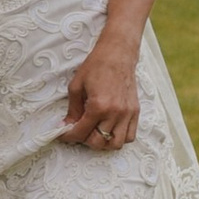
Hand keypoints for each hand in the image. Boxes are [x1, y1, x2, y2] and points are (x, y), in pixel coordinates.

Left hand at [59, 38, 140, 153]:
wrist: (117, 54)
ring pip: (116, 144)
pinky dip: (119, 138)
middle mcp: (115, 113)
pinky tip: (110, 129)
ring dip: (104, 143)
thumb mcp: (76, 86)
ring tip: (95, 132)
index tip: (63, 134)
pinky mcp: (135, 111)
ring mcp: (127, 114)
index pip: (81, 132)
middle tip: (79, 131)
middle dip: (85, 140)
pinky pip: (130, 136)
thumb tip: (67, 125)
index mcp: (98, 106)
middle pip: (99, 143)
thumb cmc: (95, 66)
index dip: (69, 136)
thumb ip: (72, 109)